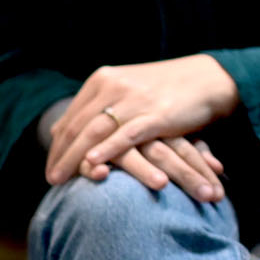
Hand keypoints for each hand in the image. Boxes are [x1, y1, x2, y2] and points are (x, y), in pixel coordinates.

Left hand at [45, 54, 240, 199]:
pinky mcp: (156, 114)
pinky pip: (124, 135)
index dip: (57, 145)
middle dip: (61, 155)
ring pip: (95, 132)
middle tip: (51, 179)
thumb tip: (58, 129)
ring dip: (74, 158)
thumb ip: (94, 108)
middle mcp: (114, 85)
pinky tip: (93, 165)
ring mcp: (135, 99)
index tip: (51, 167)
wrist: (208, 79)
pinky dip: (106, 150)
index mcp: (103, 79)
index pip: (71, 117)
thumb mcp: (125, 91)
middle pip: (78, 126)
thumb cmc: (165, 89)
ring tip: (61, 180)